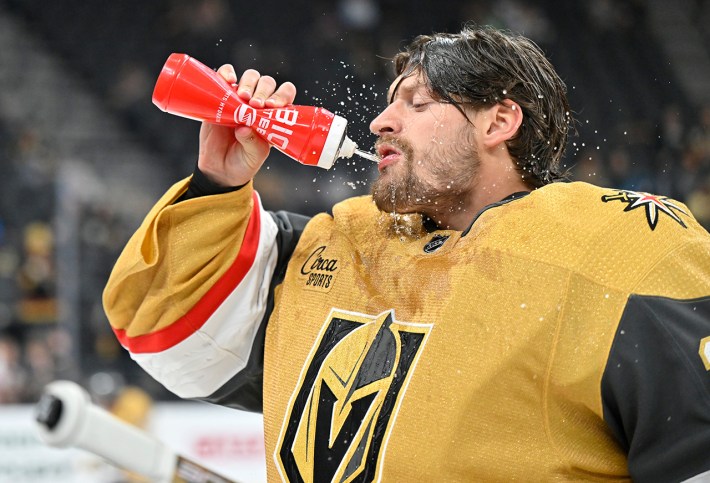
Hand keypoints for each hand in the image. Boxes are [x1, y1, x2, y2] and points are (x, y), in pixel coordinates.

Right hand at [197, 65, 296, 186]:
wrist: (218, 169)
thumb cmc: (243, 162)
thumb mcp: (254, 157)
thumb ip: (253, 143)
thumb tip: (244, 128)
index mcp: (273, 116)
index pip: (285, 95)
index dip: (283, 95)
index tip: (273, 105)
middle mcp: (259, 105)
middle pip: (267, 83)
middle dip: (263, 90)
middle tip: (256, 104)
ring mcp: (240, 99)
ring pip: (250, 77)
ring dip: (248, 82)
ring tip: (242, 96)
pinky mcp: (221, 97)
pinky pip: (225, 76)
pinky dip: (227, 73)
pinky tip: (228, 80)